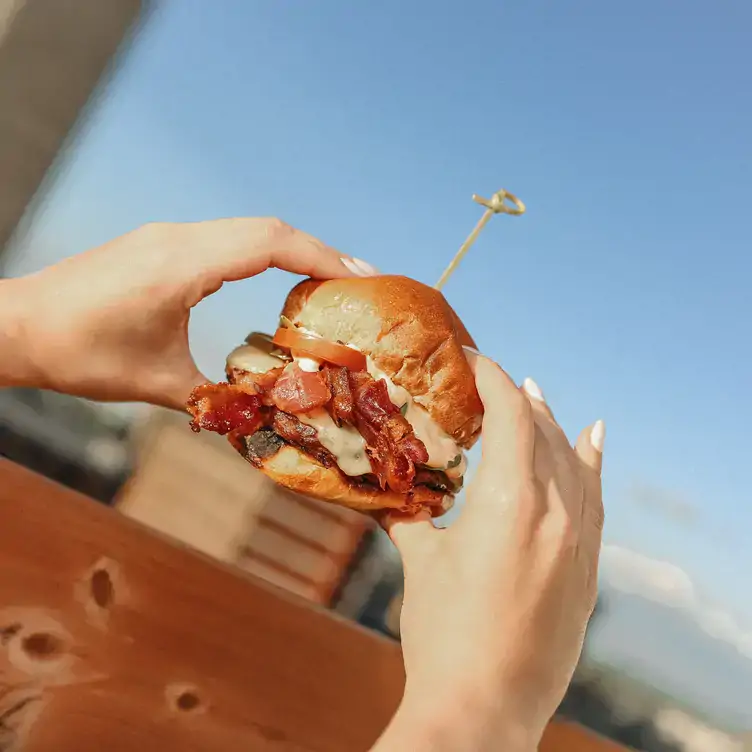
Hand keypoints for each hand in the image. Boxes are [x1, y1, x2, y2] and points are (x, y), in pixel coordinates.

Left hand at [2, 218, 375, 407]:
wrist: (16, 326)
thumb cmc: (79, 354)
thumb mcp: (156, 382)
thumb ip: (214, 395)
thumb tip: (260, 414)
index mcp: (182, 266)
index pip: (270, 244)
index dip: (322, 257)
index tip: (360, 278)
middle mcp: (178, 239)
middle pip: (268, 228)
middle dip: (319, 251)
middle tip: (359, 279)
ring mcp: (167, 236)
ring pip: (247, 228)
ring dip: (291, 248)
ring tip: (328, 278)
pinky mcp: (159, 243)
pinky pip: (225, 236)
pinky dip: (261, 250)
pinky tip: (276, 273)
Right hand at [373, 354, 604, 750]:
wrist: (484, 708)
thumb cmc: (442, 633)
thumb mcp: (422, 563)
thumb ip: (413, 519)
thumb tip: (394, 498)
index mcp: (512, 500)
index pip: (510, 414)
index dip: (491, 378)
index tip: (471, 358)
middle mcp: (556, 511)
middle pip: (543, 430)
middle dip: (516, 398)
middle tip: (490, 380)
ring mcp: (579, 540)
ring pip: (573, 460)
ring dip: (552, 424)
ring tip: (536, 396)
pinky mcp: (588, 568)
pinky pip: (595, 498)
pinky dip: (591, 463)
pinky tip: (594, 438)